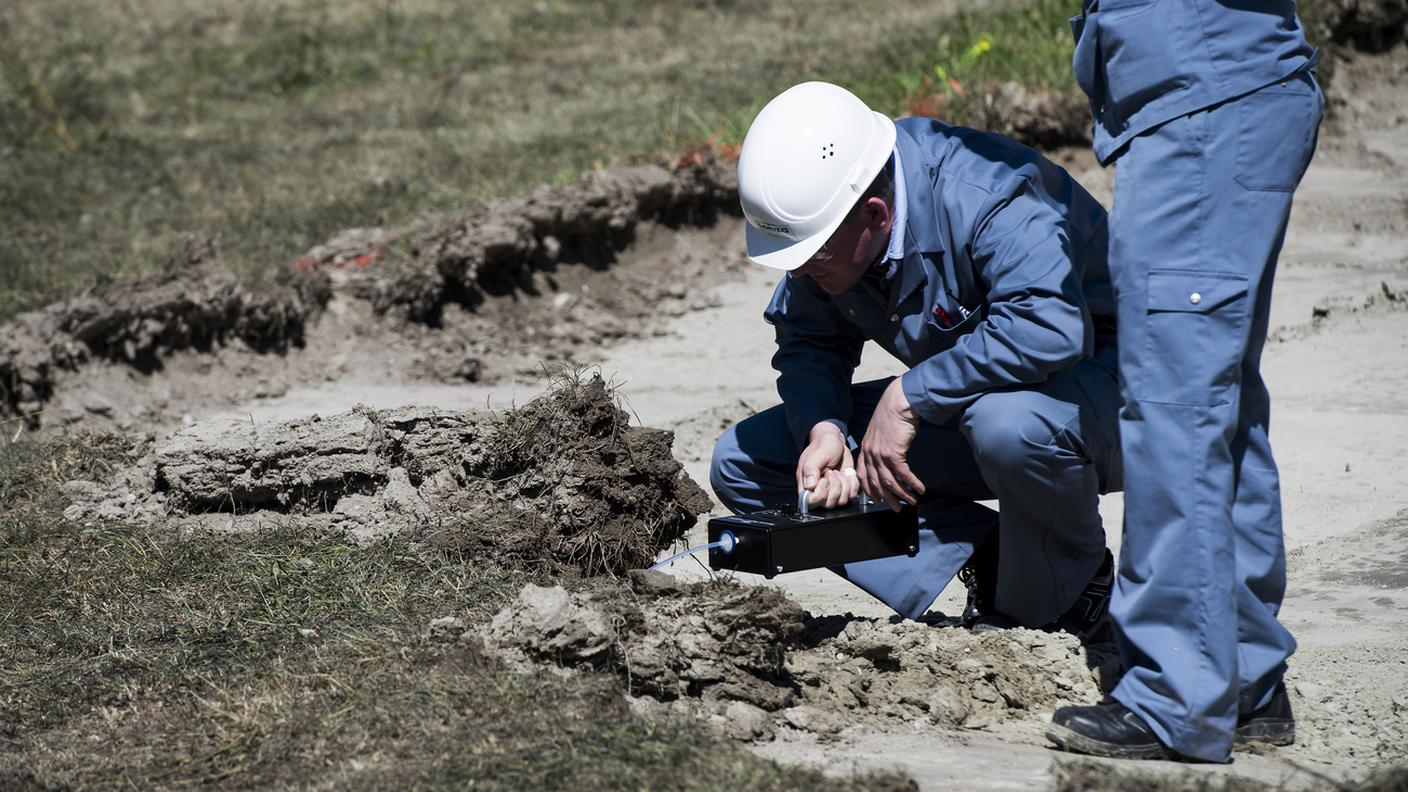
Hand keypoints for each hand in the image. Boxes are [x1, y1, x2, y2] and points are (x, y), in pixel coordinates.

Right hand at [797, 422, 859, 509]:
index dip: (821, 493)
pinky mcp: (844, 491)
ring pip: (842, 501)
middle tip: (831, 471)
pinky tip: (846, 473)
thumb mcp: (815, 455)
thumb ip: (810, 469)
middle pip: (829, 503)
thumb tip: (810, 486)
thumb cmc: (822, 447)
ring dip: (843, 483)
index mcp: (806, 486)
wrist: (836, 442)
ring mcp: (832, 493)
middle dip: (834, 485)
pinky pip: (852, 495)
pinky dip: (852, 482)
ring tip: (837, 472)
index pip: (811, 502)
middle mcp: (818, 492)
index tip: (824, 478)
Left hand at [857, 378, 925, 510]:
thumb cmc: (892, 415)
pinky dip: (912, 484)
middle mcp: (870, 453)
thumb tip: (887, 458)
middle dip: (887, 498)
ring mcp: (880, 454)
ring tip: (911, 501)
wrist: (899, 403)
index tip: (876, 499)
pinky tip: (919, 489)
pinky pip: (903, 474)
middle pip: (876, 483)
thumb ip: (879, 446)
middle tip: (896, 508)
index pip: (863, 475)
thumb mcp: (879, 432)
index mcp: (865, 448)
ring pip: (889, 482)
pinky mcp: (894, 453)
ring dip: (901, 494)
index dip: (869, 490)